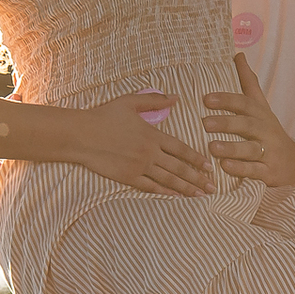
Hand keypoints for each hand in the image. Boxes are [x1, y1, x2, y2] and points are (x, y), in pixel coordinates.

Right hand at [66, 93, 213, 196]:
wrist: (82, 134)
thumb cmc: (104, 116)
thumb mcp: (130, 102)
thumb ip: (155, 100)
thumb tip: (175, 97)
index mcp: (152, 135)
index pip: (181, 149)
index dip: (197, 159)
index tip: (209, 167)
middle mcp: (149, 153)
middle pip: (179, 168)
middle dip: (198, 178)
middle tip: (213, 187)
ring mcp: (139, 167)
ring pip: (168, 180)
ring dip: (186, 188)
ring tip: (200, 195)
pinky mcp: (127, 177)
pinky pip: (150, 187)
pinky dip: (164, 192)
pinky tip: (175, 196)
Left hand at [202, 53, 294, 185]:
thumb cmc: (271, 134)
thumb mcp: (262, 107)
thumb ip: (249, 83)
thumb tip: (238, 55)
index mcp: (261, 115)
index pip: (245, 104)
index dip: (227, 100)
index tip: (206, 99)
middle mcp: (265, 132)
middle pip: (247, 125)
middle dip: (226, 123)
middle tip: (204, 122)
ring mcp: (268, 153)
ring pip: (250, 149)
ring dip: (231, 148)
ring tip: (212, 147)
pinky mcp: (268, 173)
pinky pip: (254, 171)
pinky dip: (240, 169)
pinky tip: (224, 166)